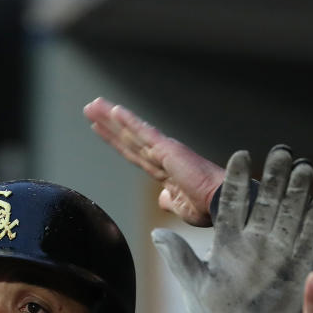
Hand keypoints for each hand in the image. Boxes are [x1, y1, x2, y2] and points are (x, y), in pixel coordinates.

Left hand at [83, 97, 223, 226]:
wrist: (221, 204)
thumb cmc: (208, 207)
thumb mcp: (182, 208)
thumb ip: (170, 200)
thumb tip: (163, 198)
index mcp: (163, 170)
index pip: (133, 152)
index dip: (116, 140)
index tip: (100, 128)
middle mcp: (161, 157)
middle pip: (128, 138)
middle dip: (108, 124)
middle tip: (90, 108)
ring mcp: (164, 151)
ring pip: (131, 132)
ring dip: (111, 118)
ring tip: (94, 105)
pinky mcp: (168, 150)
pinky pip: (144, 133)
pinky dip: (129, 122)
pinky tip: (114, 111)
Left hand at [152, 147, 312, 312]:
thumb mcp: (193, 287)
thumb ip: (180, 259)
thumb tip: (157, 234)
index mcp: (228, 243)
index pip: (231, 204)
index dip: (236, 180)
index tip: (242, 155)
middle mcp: (255, 242)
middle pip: (266, 202)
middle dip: (274, 177)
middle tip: (282, 152)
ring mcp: (277, 254)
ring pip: (289, 216)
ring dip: (297, 193)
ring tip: (304, 168)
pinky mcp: (297, 270)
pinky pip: (307, 243)